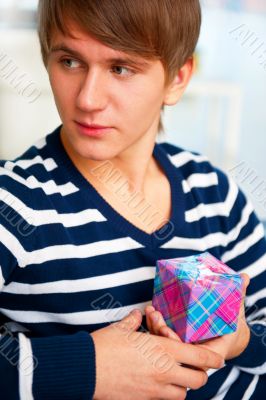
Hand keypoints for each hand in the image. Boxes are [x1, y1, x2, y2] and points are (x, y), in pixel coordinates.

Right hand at [91, 309, 223, 398]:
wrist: (85, 370)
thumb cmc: (104, 345)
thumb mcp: (122, 328)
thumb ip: (134, 321)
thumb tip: (137, 315)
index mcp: (162, 350)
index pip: (201, 357)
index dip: (214, 358)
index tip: (218, 357)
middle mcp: (164, 372)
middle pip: (198, 381)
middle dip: (200, 374)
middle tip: (193, 367)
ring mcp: (154, 390)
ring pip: (182, 394)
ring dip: (183, 386)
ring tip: (174, 376)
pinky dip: (165, 394)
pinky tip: (155, 384)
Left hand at [145, 273, 250, 362]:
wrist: (228, 333)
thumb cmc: (232, 323)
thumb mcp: (236, 312)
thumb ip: (239, 296)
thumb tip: (245, 277)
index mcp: (211, 351)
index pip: (194, 355)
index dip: (180, 346)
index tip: (170, 332)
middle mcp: (195, 352)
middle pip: (175, 350)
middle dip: (163, 335)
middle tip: (157, 317)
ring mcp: (184, 346)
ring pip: (166, 344)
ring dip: (155, 328)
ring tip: (151, 311)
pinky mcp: (176, 339)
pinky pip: (163, 336)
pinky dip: (154, 325)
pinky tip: (148, 311)